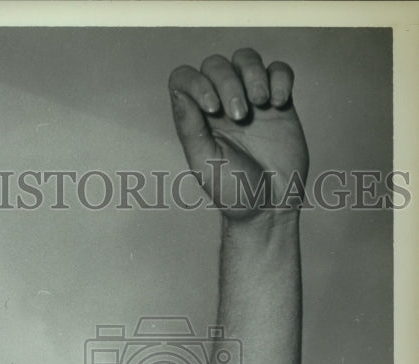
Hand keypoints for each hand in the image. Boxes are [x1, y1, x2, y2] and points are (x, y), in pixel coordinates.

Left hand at [169, 48, 308, 220]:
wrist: (268, 207)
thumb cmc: (233, 191)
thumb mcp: (205, 162)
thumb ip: (190, 127)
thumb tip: (179, 91)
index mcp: (197, 118)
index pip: (184, 78)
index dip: (196, 82)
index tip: (213, 108)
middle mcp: (221, 104)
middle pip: (216, 65)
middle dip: (228, 82)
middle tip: (241, 116)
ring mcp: (250, 100)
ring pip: (246, 60)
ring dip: (253, 74)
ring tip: (261, 103)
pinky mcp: (278, 102)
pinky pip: (278, 70)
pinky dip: (280, 78)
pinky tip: (278, 102)